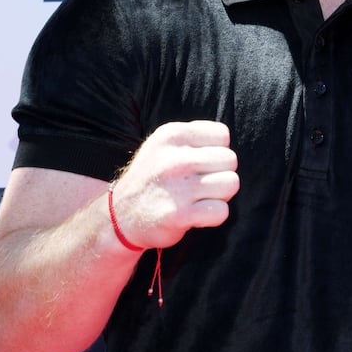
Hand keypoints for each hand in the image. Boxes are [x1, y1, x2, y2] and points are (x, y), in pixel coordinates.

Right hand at [109, 121, 239, 249]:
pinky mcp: (179, 214)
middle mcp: (174, 158)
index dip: (216, 151)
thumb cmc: (152, 178)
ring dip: (220, 195)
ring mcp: (177, 187)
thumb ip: (195, 138)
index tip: (199, 164)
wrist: (120, 216)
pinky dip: (213, 216)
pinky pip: (222, 211)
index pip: (222, 135)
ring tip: (198, 198)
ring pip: (231, 184)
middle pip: (230, 159)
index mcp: (172, 135)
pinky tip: (196, 214)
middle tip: (199, 184)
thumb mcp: (164, 146)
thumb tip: (229, 142)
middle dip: (221, 173)